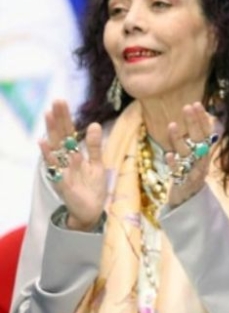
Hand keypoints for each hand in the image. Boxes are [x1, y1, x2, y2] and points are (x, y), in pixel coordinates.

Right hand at [39, 100, 105, 229]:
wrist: (91, 211)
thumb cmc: (92, 187)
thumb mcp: (97, 163)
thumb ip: (95, 146)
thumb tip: (94, 124)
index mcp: (74, 154)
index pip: (68, 132)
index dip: (65, 118)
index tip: (61, 101)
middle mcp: (65, 160)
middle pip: (60, 136)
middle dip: (58, 119)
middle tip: (55, 101)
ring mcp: (62, 170)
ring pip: (55, 148)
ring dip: (52, 132)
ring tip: (49, 115)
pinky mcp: (62, 183)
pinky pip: (57, 168)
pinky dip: (52, 157)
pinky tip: (46, 143)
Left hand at [165, 102, 218, 206]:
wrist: (189, 200)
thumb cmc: (190, 174)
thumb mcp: (194, 156)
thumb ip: (194, 140)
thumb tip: (193, 118)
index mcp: (204, 151)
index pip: (206, 132)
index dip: (202, 118)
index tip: (196, 104)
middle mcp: (201, 159)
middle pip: (199, 139)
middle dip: (193, 123)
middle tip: (187, 107)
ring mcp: (193, 170)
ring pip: (187, 153)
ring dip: (179, 139)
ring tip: (172, 125)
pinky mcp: (183, 182)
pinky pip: (179, 171)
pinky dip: (174, 163)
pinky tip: (169, 155)